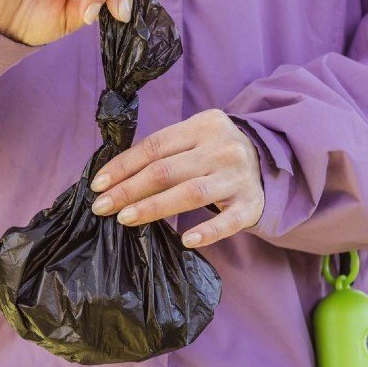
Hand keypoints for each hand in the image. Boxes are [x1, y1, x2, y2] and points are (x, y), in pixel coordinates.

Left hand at [89, 110, 265, 247]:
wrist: (269, 161)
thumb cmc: (215, 153)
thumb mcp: (194, 138)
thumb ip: (164, 151)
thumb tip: (114, 178)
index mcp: (203, 126)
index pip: (155, 146)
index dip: (123, 166)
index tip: (98, 185)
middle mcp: (221, 149)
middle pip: (167, 170)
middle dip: (129, 189)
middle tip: (103, 207)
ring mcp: (237, 177)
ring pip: (191, 193)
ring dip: (154, 207)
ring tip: (126, 219)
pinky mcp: (251, 204)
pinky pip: (228, 221)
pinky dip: (208, 231)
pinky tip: (186, 240)